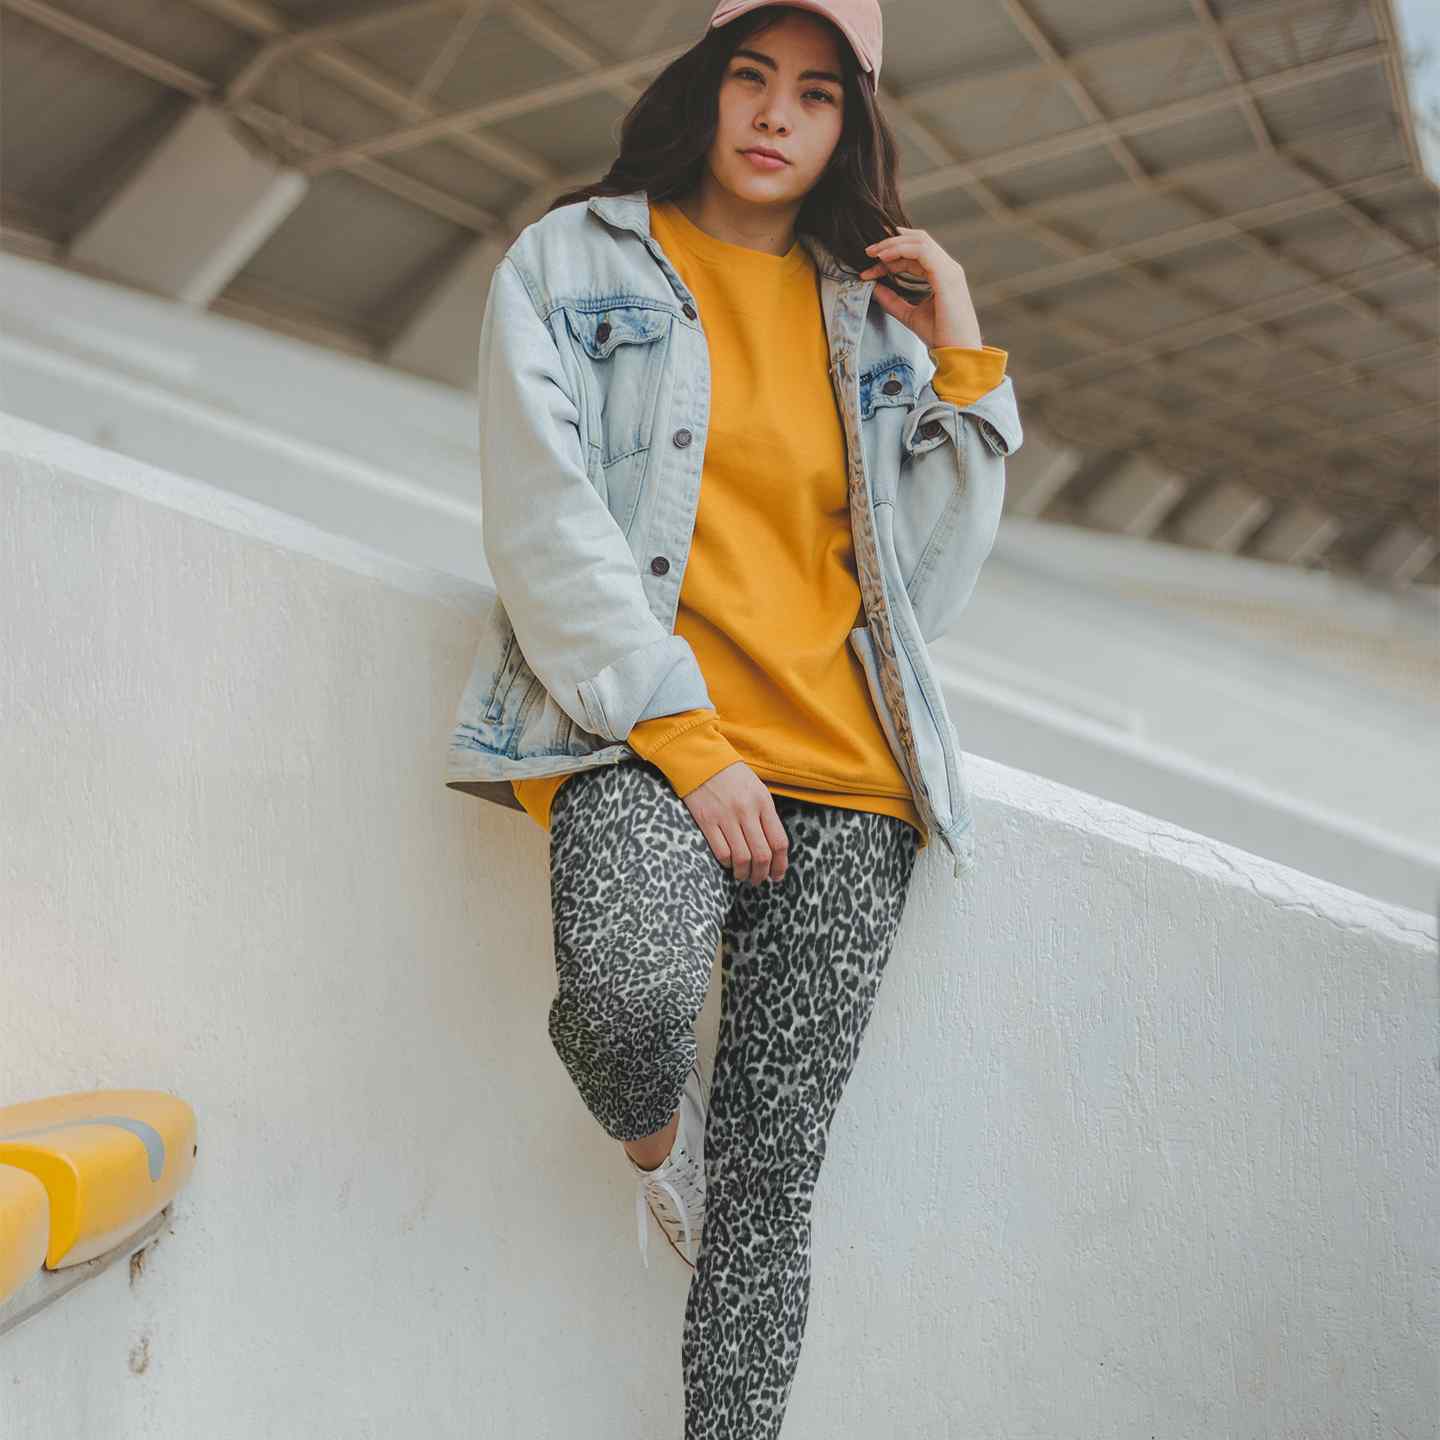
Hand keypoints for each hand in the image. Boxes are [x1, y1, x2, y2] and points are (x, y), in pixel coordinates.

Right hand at [682, 761, 789, 885]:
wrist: (699, 757)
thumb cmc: (730, 774)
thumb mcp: (756, 788)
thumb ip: (765, 814)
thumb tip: (772, 847)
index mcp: (763, 802)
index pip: (779, 842)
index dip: (780, 864)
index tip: (777, 875)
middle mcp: (747, 811)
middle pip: (762, 855)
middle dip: (762, 874)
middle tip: (759, 880)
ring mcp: (725, 816)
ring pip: (742, 858)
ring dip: (744, 873)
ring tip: (743, 876)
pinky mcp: (706, 821)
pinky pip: (721, 852)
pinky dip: (727, 863)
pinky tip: (728, 863)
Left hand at [858, 228, 982, 349]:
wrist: (957, 352)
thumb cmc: (941, 337)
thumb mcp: (909, 315)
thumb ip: (892, 300)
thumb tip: (873, 287)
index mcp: (942, 275)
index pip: (914, 255)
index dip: (890, 257)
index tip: (869, 270)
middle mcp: (947, 268)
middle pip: (918, 240)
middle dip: (891, 242)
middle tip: (868, 251)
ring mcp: (949, 269)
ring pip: (919, 241)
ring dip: (893, 243)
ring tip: (873, 253)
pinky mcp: (946, 275)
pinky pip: (922, 251)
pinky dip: (901, 250)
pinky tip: (885, 258)